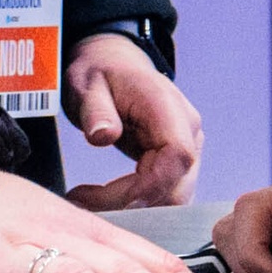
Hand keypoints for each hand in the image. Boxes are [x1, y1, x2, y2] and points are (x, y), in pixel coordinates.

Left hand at [63, 33, 201, 211]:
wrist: (114, 64)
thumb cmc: (102, 73)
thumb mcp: (88, 85)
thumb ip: (96, 110)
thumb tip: (103, 136)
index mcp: (168, 107)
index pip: (177, 155)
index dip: (151, 185)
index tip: (113, 200)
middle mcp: (187, 130)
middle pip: (177, 185)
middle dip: (133, 203)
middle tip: (84, 202)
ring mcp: (186, 147)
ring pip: (172, 197)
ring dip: (132, 207)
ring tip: (89, 200)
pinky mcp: (175, 162)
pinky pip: (163, 193)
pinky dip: (136, 203)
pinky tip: (104, 198)